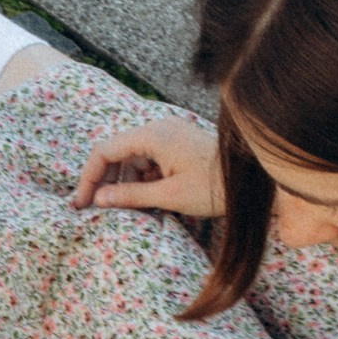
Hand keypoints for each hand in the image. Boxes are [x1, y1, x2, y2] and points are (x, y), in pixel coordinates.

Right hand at [73, 118, 223, 216]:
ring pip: (133, 158)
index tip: (82, 204)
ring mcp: (170, 135)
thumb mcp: (170, 195)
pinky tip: (146, 200)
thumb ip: (130, 196)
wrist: (254, 178)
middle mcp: (158, 129)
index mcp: (152, 135)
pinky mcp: (179, 145)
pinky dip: (142, 179)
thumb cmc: (215, 186)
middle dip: (105, 181)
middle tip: (97, 209)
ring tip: (124, 208)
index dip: (89, 178)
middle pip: (117, 152)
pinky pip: (150, 160)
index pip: (104, 151)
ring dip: (124, 182)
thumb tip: (98, 200)